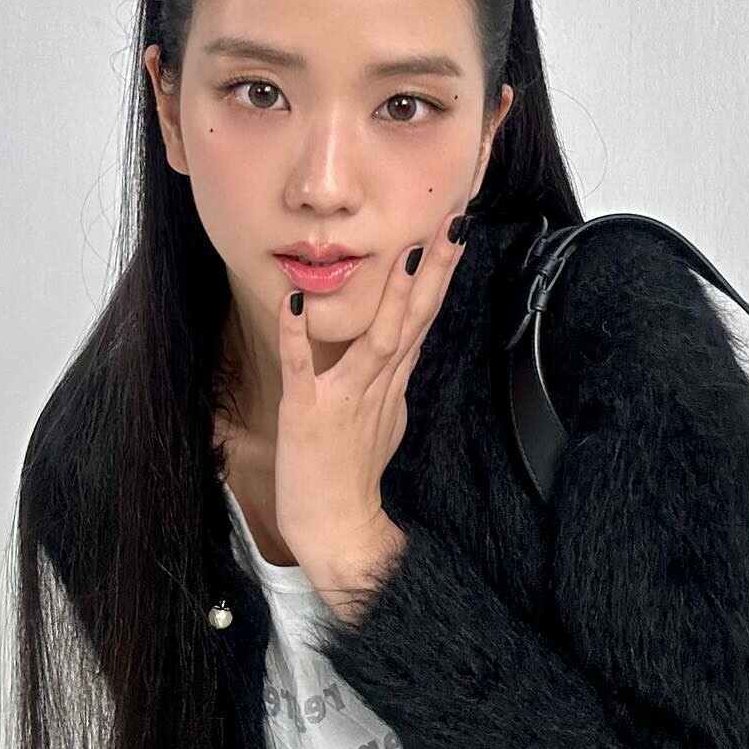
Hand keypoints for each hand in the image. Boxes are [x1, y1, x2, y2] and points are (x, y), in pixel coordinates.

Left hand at [274, 207, 470, 565]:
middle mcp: (378, 384)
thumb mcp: (385, 415)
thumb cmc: (354, 472)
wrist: (338, 527)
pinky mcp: (309, 413)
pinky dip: (297, 335)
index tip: (455, 228)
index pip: (424, 315)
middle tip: (454, 221)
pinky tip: (293, 299)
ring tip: (404, 253)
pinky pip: (302, 368)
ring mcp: (346, 398)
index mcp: (393, 380)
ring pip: (377, 341)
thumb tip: (403, 342)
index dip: (441, 271)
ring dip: (391, 298)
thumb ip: (391, 374)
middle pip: (415, 319)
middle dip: (434, 268)